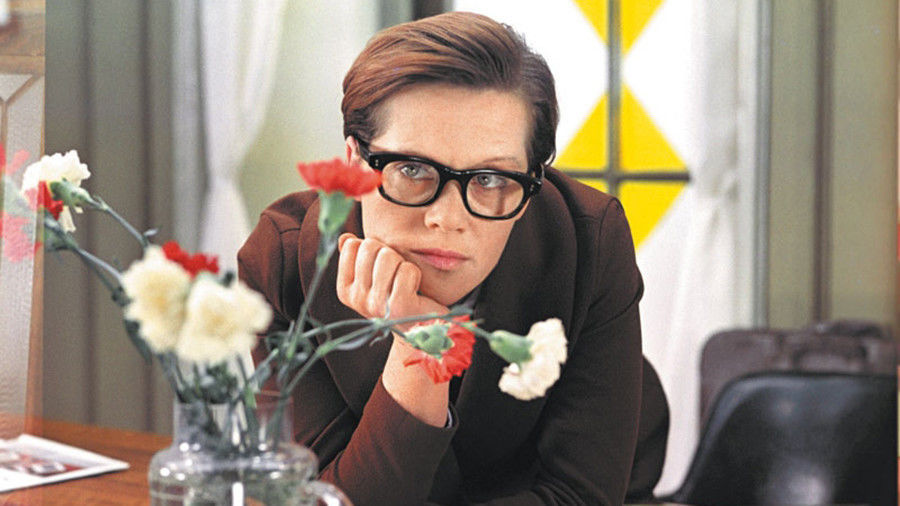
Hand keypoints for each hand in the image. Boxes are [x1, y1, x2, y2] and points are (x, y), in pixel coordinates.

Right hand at [336, 233, 450, 425]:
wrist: (421, 327)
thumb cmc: (397, 294)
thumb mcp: (374, 277)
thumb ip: (357, 257)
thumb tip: (344, 238)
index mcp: (345, 290)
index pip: (353, 245)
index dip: (373, 249)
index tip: (381, 268)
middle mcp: (356, 299)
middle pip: (370, 247)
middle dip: (389, 254)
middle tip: (396, 275)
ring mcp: (375, 304)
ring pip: (388, 256)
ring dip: (403, 264)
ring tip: (404, 283)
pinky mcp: (398, 306)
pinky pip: (407, 270)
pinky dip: (415, 274)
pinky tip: (415, 291)